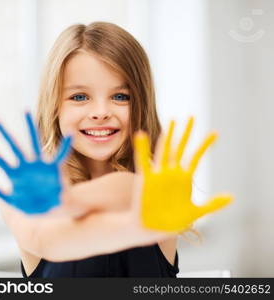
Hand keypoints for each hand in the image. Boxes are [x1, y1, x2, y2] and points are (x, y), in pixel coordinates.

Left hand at [0, 112, 71, 214]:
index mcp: (15, 174)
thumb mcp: (13, 201)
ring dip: (30, 128)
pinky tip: (69, 136)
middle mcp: (26, 166)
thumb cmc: (34, 205)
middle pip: (13, 146)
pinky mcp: (53, 169)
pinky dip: (65, 147)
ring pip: (33, 143)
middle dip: (3, 133)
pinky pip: (60, 156)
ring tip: (25, 111)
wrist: (54, 210)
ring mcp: (40, 165)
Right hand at [133, 117, 232, 231]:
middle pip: (180, 148)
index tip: (215, 133)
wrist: (150, 229)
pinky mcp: (146, 180)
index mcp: (183, 179)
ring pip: (164, 150)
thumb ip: (213, 204)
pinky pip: (143, 162)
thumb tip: (231, 197)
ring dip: (168, 136)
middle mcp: (171, 173)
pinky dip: (142, 149)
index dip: (205, 145)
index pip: (196, 157)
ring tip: (172, 121)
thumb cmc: (170, 222)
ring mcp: (158, 175)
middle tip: (192, 117)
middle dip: (186, 133)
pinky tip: (142, 135)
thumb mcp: (195, 212)